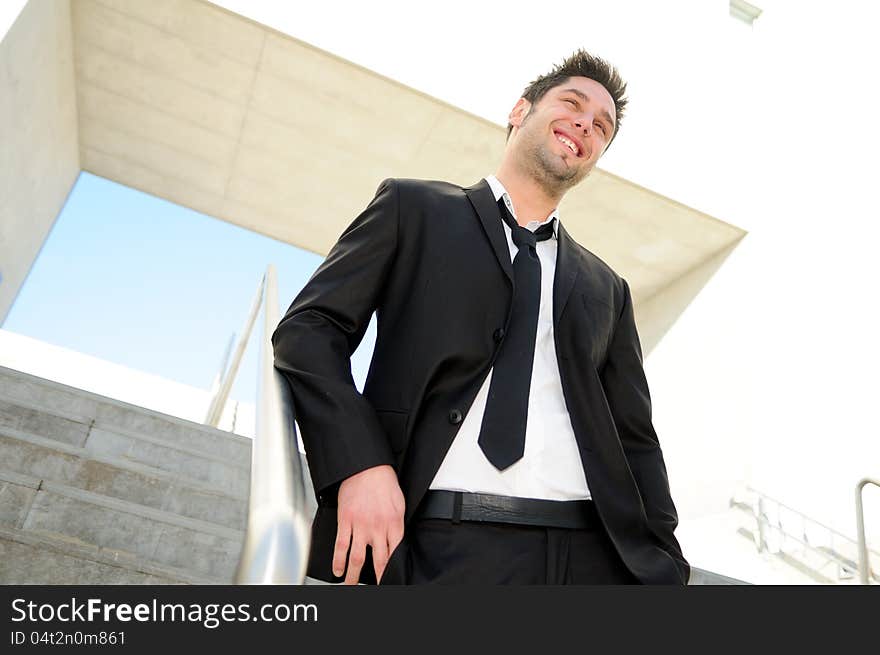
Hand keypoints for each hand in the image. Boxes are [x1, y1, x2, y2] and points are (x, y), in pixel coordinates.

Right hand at [333, 464, 404, 583]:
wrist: (367, 467)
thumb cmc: (383, 482)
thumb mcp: (399, 504)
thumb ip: (397, 524)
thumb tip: (397, 541)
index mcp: (394, 524)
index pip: (395, 554)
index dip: (392, 569)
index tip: (391, 579)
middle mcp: (378, 528)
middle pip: (378, 561)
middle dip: (378, 578)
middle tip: (376, 588)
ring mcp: (360, 525)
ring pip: (357, 558)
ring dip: (353, 576)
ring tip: (350, 585)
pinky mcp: (346, 520)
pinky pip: (341, 545)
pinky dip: (338, 560)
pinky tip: (337, 570)